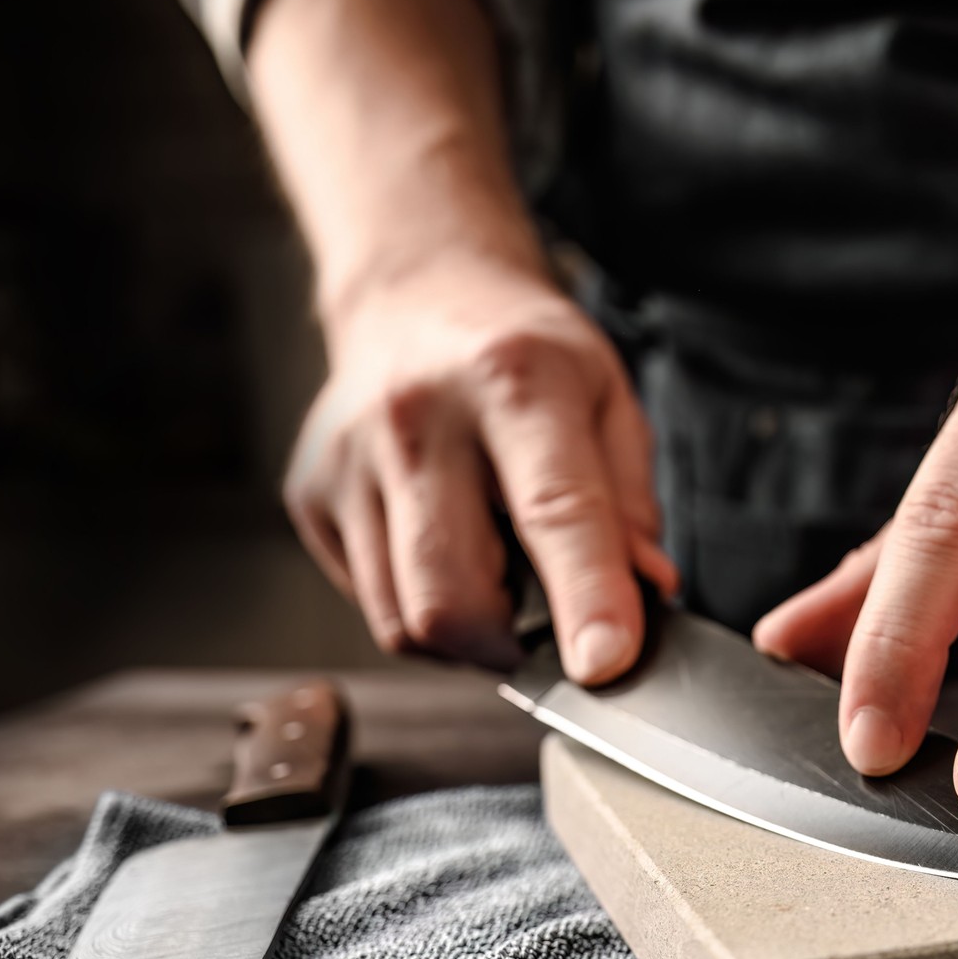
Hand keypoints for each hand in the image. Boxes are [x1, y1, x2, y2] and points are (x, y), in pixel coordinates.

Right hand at [284, 251, 675, 681]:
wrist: (415, 295)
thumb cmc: (524, 353)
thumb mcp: (608, 397)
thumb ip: (631, 500)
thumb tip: (647, 591)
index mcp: (512, 381)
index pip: (553, 511)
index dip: (585, 598)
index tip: (606, 664)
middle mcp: (415, 418)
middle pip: (451, 597)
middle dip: (514, 646)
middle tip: (555, 629)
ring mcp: (349, 461)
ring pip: (404, 620)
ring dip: (469, 637)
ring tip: (503, 582)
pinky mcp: (310, 497)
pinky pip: (371, 603)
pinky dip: (424, 609)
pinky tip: (450, 555)